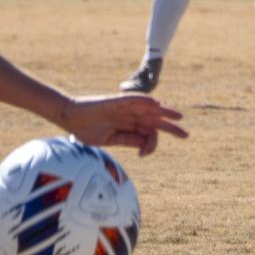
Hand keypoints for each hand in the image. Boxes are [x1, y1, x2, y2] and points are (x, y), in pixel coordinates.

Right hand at [55, 94, 185, 157]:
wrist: (69, 118)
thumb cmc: (86, 129)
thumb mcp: (110, 140)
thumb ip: (128, 140)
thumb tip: (145, 146)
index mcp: (127, 126)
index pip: (148, 131)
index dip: (153, 142)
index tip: (143, 155)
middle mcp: (129, 115)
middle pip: (154, 120)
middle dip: (170, 126)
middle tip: (185, 135)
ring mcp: (123, 108)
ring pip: (148, 109)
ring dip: (164, 111)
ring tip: (178, 116)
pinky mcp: (115, 101)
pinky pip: (133, 100)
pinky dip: (144, 101)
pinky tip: (156, 104)